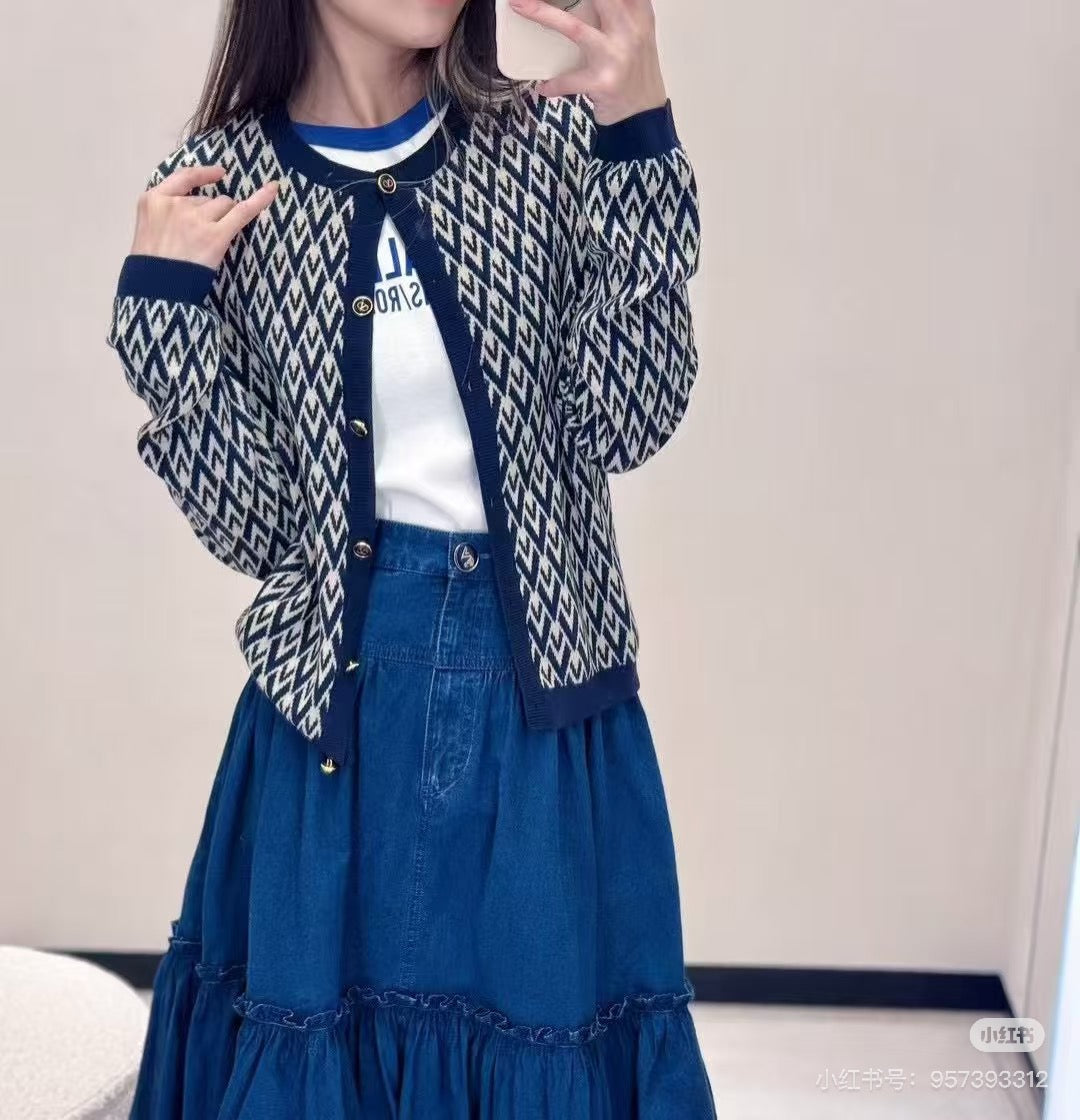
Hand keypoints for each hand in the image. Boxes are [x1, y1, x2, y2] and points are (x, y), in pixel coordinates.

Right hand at [130, 164, 278, 267]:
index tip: (220, 173)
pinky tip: (273, 189)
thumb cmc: (153, 268)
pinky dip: (260, 200)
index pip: (183, 177)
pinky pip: (243, 211)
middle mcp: (176, 204)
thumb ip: (167, 214)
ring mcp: (196, 218)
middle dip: (212, 214)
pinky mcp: (216, 235)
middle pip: (208, 198)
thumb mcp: (149, 230)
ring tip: (209, 245)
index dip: (204, 174)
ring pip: (225, 205)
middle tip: (201, 241)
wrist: (157, 289)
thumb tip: (199, 207)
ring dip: (226, 219)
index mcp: (153, 200)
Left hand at [506, 0, 667, 124]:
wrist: (644, 115)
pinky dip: (554, 84)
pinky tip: (543, 87)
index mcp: (637, 12)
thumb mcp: (635, 33)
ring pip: (576, 28)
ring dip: (544, 15)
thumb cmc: (634, 71)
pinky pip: (570, 81)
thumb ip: (618, 10)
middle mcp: (629, 30)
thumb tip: (580, 1)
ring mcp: (616, 56)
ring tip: (520, 5)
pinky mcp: (604, 84)